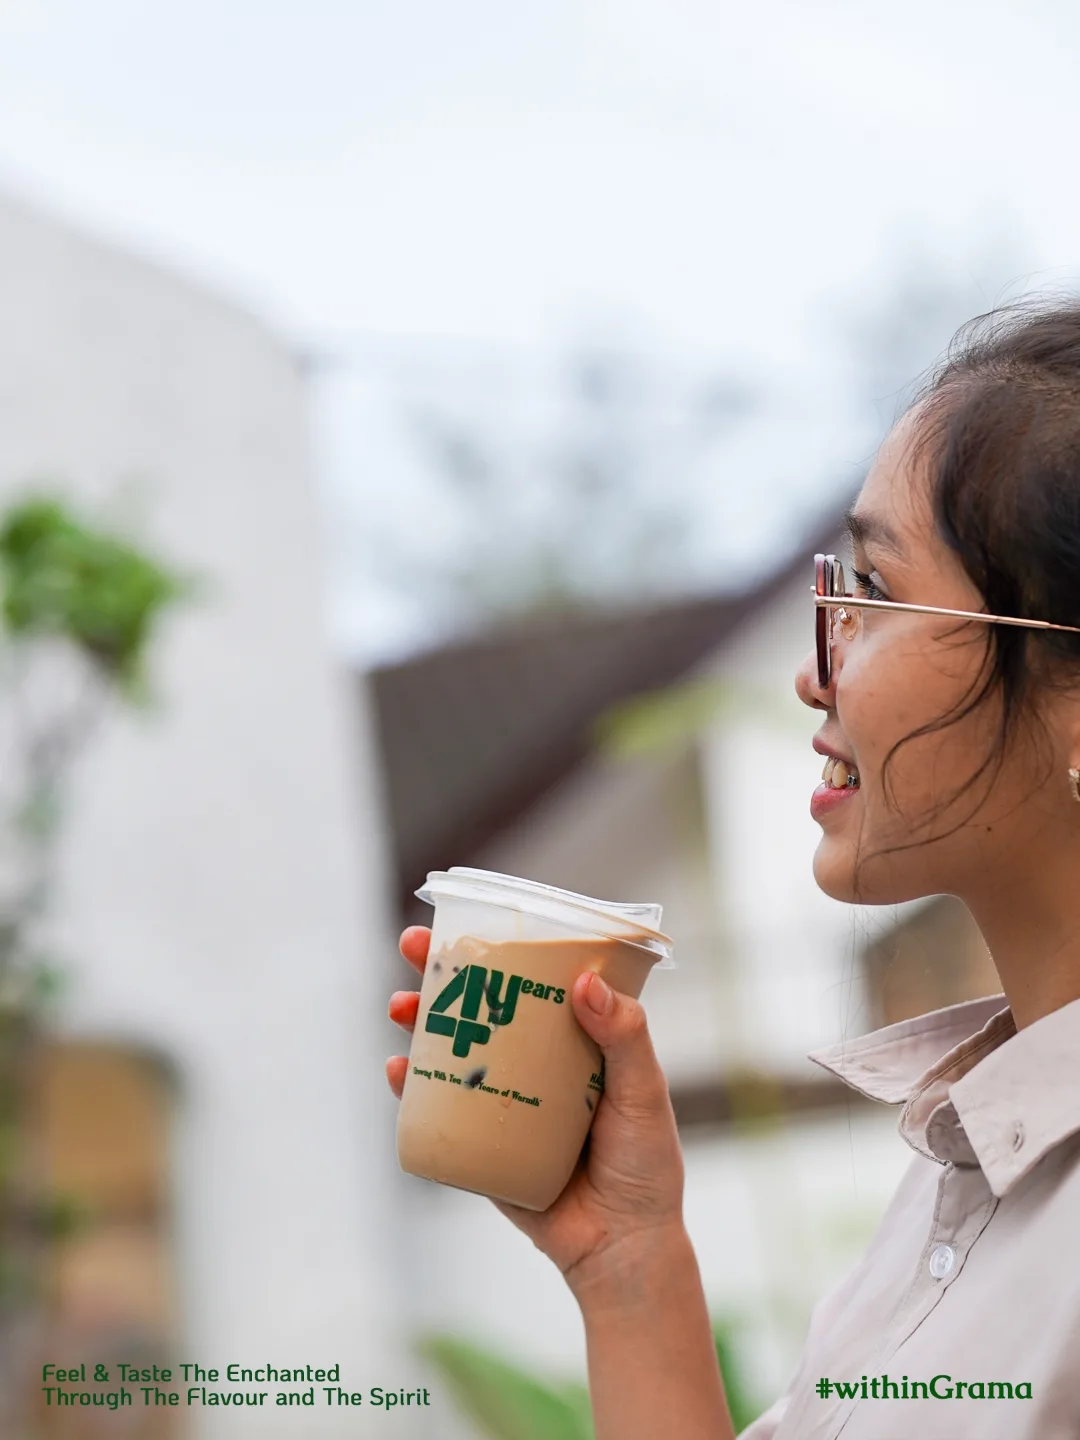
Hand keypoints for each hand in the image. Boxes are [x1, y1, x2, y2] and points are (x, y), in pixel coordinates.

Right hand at [386, 926, 685, 1299]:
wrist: (621, 1250)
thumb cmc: (646, 1166)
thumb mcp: (644, 1095)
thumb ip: (625, 1040)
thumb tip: (583, 983)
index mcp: (574, 1039)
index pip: (533, 979)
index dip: (500, 945)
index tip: (470, 917)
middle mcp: (534, 1062)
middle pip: (481, 1006)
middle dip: (442, 973)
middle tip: (414, 947)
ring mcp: (503, 1100)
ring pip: (452, 1050)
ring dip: (419, 1024)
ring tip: (400, 1008)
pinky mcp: (480, 1143)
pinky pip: (438, 1110)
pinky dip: (410, 1089)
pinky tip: (395, 1071)